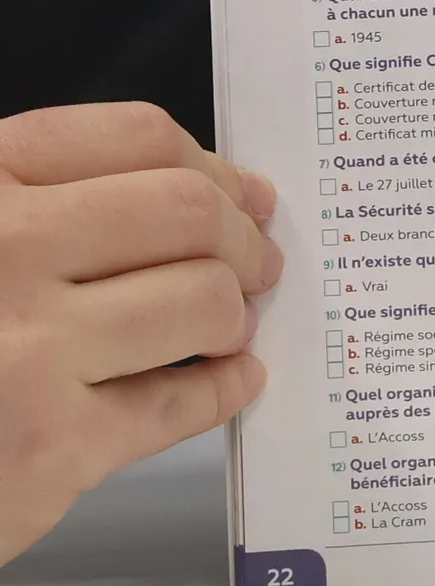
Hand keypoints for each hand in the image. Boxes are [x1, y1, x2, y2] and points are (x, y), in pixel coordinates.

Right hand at [0, 102, 280, 567]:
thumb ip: (40, 199)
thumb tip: (193, 191)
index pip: (135, 138)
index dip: (211, 164)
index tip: (243, 190)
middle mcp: (3, 251)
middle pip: (185, 212)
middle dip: (241, 237)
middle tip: (258, 261)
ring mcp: (28, 351)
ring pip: (200, 301)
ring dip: (234, 314)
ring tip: (230, 326)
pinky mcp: (51, 447)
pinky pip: (180, 404)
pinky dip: (225, 390)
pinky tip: (232, 382)